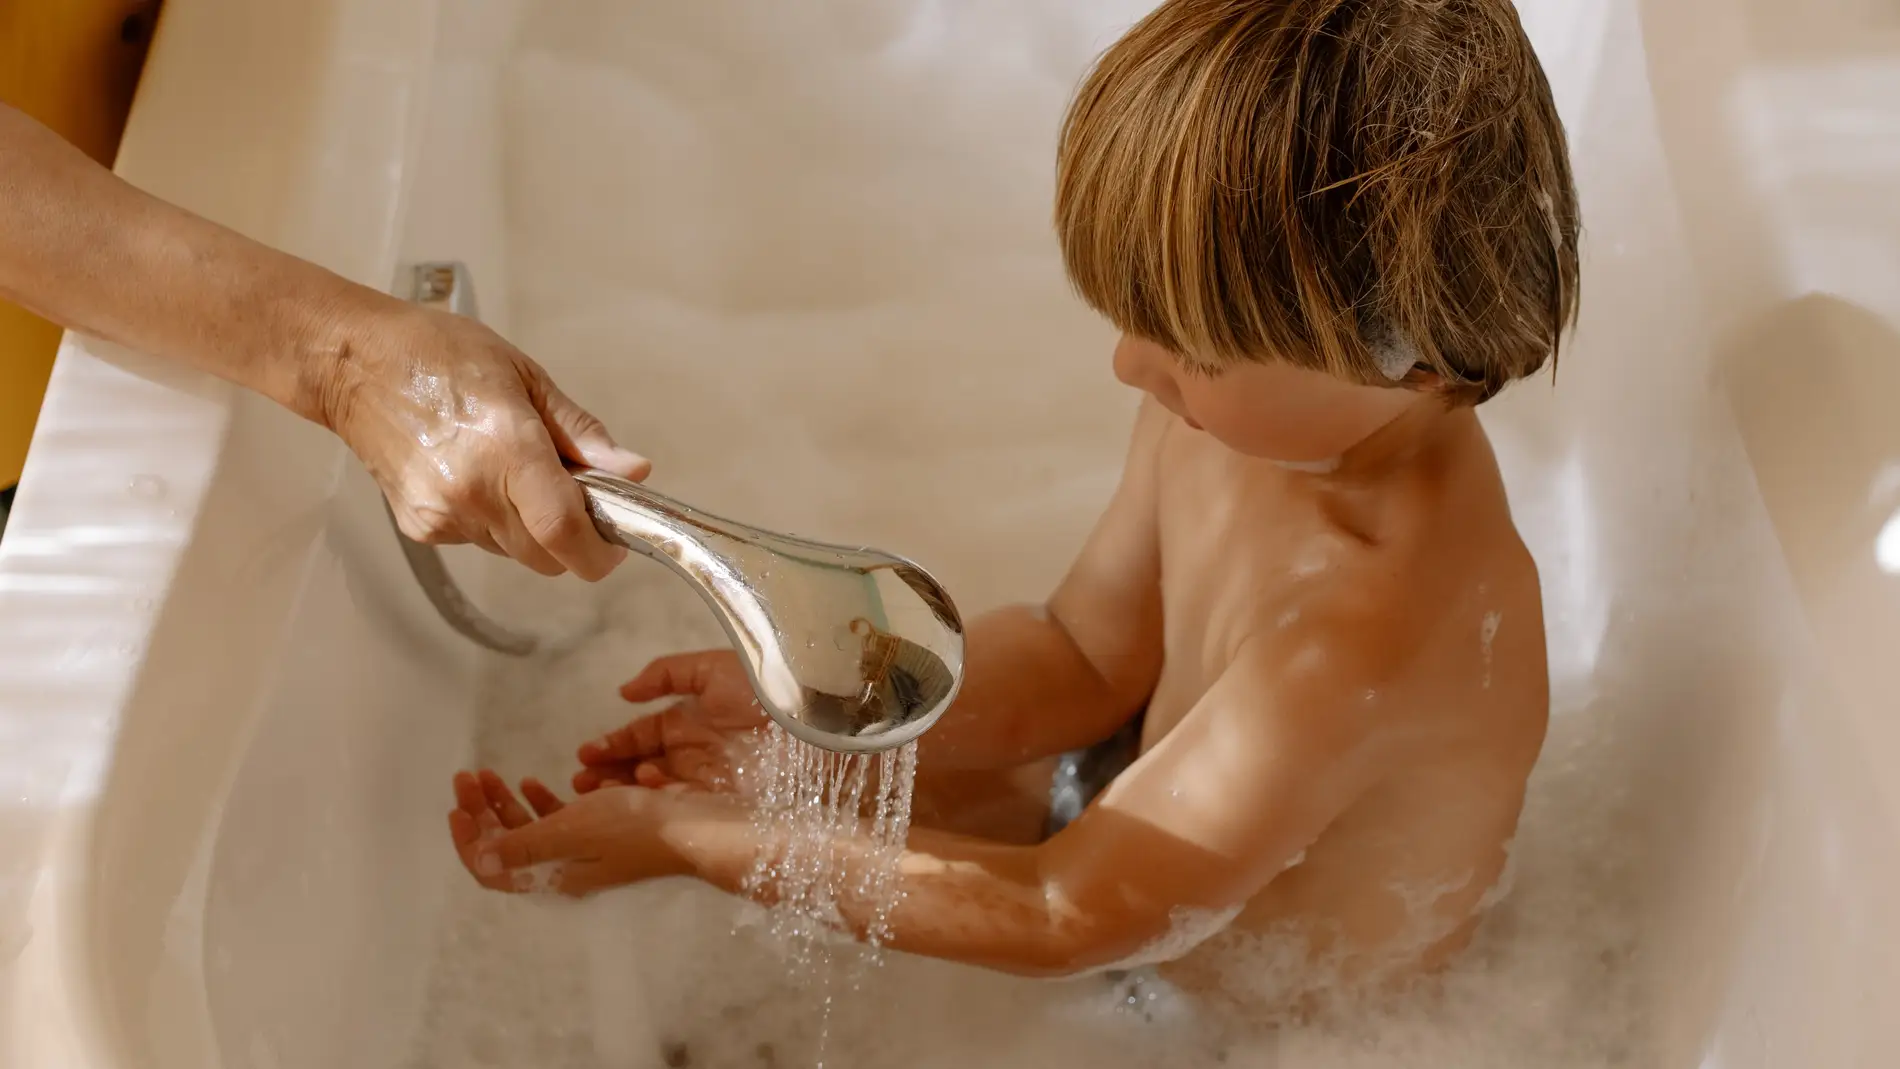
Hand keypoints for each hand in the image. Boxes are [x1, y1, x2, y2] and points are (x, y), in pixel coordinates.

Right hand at [323, 299, 650, 580]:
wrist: (354, 364)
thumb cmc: (439, 355)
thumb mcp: (527, 378)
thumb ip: (581, 434)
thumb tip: (632, 471)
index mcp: (507, 451)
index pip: (565, 533)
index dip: (600, 552)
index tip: (614, 544)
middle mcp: (473, 493)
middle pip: (546, 557)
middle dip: (570, 538)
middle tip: (569, 494)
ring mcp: (442, 515)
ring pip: (514, 552)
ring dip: (530, 528)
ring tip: (510, 470)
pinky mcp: (420, 527)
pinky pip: (478, 542)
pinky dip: (492, 521)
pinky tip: (474, 475)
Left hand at [448, 769, 682, 895]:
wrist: (694, 826)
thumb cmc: (632, 827)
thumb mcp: (572, 831)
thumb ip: (524, 845)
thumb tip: (479, 862)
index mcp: (550, 875)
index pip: (491, 870)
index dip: (467, 842)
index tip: (456, 807)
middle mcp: (560, 868)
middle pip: (505, 846)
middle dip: (480, 813)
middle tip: (468, 777)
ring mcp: (580, 852)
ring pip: (527, 830)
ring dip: (504, 803)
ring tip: (490, 773)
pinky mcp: (600, 835)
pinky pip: (555, 821)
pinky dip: (539, 802)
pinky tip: (533, 781)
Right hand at [573, 650, 769, 792]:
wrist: (812, 725)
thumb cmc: (764, 690)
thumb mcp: (712, 669)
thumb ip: (667, 674)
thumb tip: (624, 692)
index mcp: (691, 720)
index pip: (643, 736)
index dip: (614, 745)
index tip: (585, 754)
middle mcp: (694, 753)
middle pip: (641, 767)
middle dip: (610, 774)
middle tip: (581, 781)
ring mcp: (706, 780)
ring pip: (654, 790)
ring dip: (625, 789)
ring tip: (596, 790)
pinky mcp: (720, 803)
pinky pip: (678, 803)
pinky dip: (657, 797)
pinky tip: (643, 784)